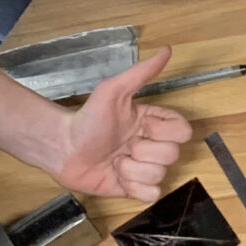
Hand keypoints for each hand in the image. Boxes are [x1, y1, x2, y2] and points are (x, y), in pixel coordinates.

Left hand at [50, 49, 191, 199]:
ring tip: (114, 161)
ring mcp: (144, 168)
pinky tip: (117, 177)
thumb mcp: (113, 91)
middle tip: (121, 145)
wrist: (62, 148)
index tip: (140, 126)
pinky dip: (134, 187)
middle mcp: (153, 145)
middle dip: (143, 151)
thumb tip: (167, 50)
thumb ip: (141, 73)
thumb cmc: (86, 119)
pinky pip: (151, 195)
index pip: (183, 131)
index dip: (162, 131)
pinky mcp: (134, 189)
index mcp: (153, 123)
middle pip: (172, 155)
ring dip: (132, 169)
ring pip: (160, 175)